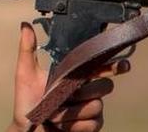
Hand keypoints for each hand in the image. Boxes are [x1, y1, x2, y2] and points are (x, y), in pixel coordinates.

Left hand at [7, 23, 130, 131]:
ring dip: (71, 111)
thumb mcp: (25, 73)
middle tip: (62, 96)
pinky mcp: (92, 125)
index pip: (101, 66)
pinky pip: (92, 123)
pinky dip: (73, 124)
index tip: (123, 64)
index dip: (115, 64)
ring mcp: (92, 108)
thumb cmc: (27, 102)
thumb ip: (27, 49)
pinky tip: (61, 124)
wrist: (28, 130)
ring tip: (54, 113)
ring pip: (96, 106)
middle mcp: (87, 90)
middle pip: (104, 86)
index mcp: (75, 75)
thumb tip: (25, 25)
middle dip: (82, 92)